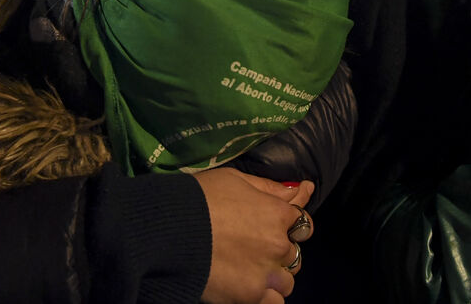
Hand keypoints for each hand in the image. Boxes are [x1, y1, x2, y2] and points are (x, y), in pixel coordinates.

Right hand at [195, 168, 314, 303]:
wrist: (168, 229)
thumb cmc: (200, 198)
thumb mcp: (235, 179)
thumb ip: (270, 188)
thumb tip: (302, 189)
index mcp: (277, 214)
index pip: (302, 222)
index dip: (289, 225)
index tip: (276, 226)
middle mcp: (278, 245)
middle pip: (293, 253)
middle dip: (278, 251)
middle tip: (254, 248)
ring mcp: (266, 273)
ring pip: (286, 282)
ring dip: (274, 277)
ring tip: (251, 271)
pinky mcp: (250, 296)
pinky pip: (274, 303)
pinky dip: (266, 297)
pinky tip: (251, 288)